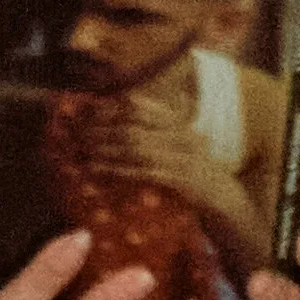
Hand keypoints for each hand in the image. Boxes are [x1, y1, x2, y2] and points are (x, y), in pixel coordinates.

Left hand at [71, 98, 273, 265]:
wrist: (223, 194)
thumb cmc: (195, 167)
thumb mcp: (179, 139)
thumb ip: (157, 122)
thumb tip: (125, 104)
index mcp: (177, 122)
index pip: (140, 107)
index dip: (110, 108)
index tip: (85, 111)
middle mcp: (180, 134)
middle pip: (132, 126)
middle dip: (100, 130)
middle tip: (75, 134)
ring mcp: (181, 155)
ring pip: (135, 147)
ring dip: (104, 149)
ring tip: (81, 151)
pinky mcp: (180, 178)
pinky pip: (143, 171)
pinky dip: (118, 169)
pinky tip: (98, 169)